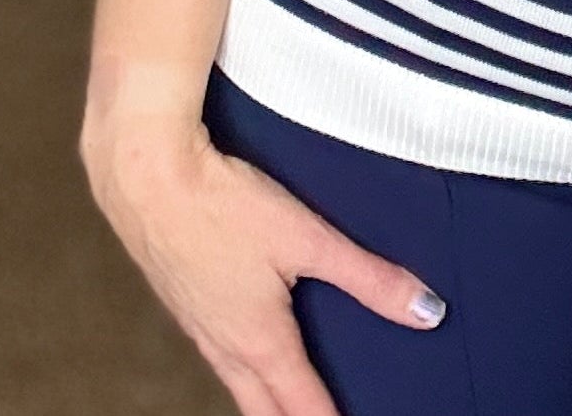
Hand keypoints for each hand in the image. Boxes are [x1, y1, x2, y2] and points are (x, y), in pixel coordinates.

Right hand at [82, 105, 445, 415]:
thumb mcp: (308, 238)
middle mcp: (225, 345)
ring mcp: (198, 326)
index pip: (302, 405)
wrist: (145, 179)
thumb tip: (426, 311)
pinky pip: (216, 353)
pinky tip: (246, 346)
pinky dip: (240, 367)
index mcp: (260, 341)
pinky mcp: (181, 300)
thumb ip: (368, 277)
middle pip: (263, 408)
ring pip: (236, 383)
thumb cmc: (224, 206)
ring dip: (264, 401)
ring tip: (288, 402)